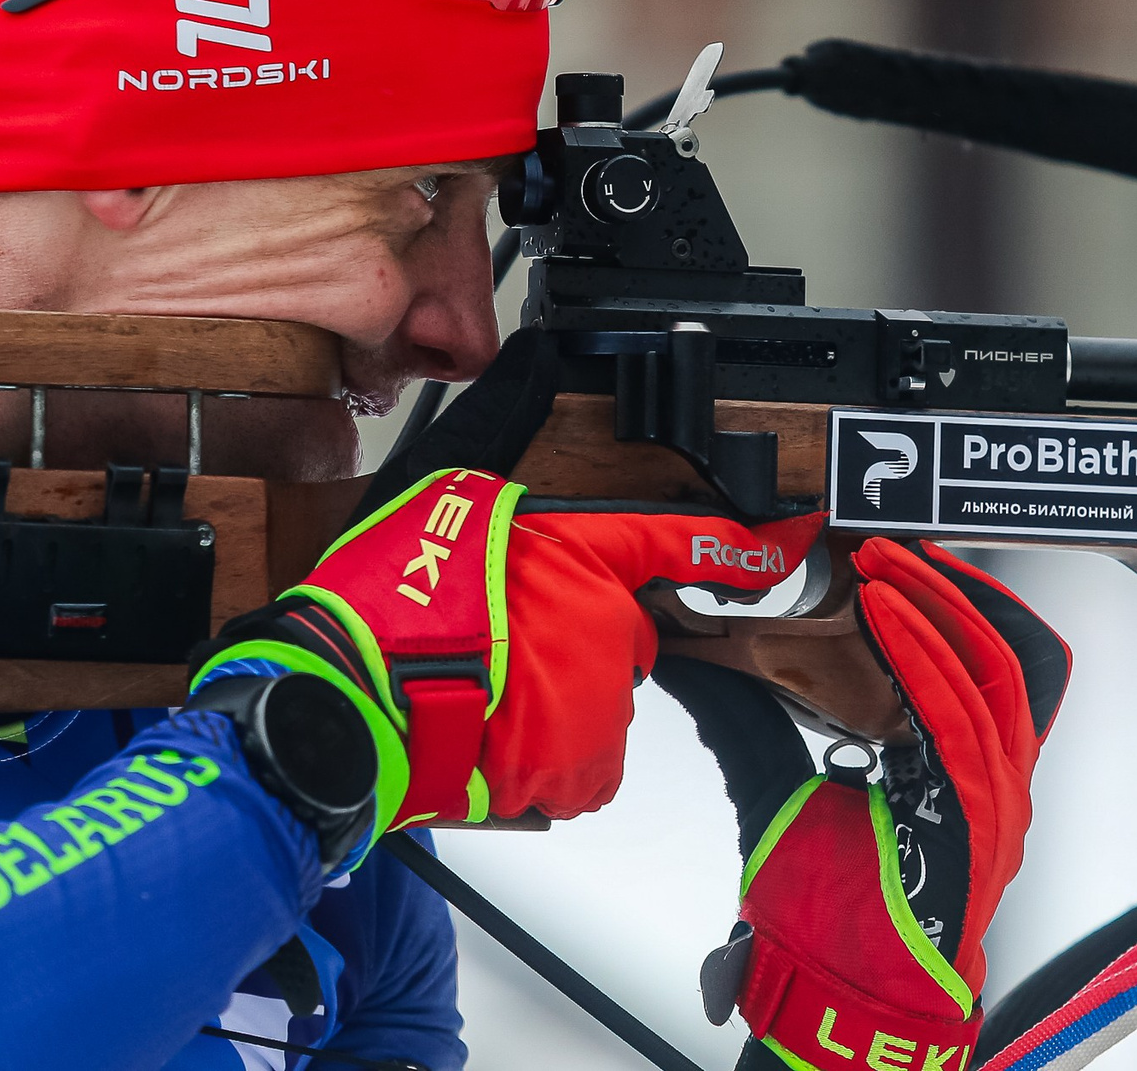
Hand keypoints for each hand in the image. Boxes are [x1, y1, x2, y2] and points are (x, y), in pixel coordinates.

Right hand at [201, 329, 823, 838]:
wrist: (344, 705)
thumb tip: (537, 362)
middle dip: (571, 628)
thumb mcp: (443, 483)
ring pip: (597, 692)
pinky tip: (488, 728)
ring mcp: (597, 706)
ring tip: (477, 684)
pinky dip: (544, 751)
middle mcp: (606, 632)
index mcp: (581, 558)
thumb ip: (502, 425)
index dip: (750, 541)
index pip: (686, 542)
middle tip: (492, 632)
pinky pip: (581, 759)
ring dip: (553, 691)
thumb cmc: (381, 602)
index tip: (792, 536)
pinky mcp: (576, 772)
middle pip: (620, 627)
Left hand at [658, 540, 1068, 1070]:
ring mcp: (995, 802)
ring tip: (886, 565)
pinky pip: (961, 722)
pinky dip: (925, 659)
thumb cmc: (827, 917)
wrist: (839, 999)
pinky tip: (889, 618)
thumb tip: (695, 664)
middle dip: (946, 587)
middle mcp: (990, 780)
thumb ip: (750, 724)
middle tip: (891, 544)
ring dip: (936, 608)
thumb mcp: (778, 789)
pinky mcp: (978, 822)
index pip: (979, 659)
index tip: (892, 555)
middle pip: (998, 652)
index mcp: (956, 769)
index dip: (945, 600)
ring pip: (990, 674)